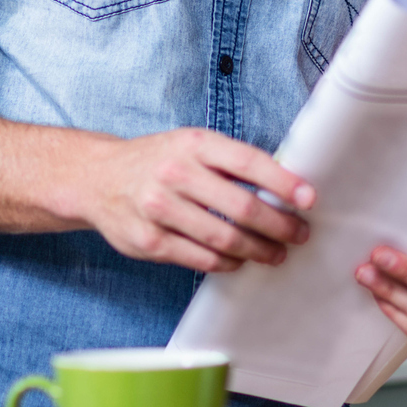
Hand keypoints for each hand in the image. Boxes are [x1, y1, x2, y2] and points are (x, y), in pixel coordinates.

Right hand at [76, 128, 314, 272]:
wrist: (98, 179)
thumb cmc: (156, 161)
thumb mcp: (190, 145)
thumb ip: (229, 161)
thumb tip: (284, 185)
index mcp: (193, 144)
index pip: (249, 163)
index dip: (284, 183)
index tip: (309, 199)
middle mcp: (175, 174)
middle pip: (242, 208)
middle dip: (279, 226)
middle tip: (298, 234)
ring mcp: (160, 209)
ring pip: (225, 239)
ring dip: (258, 250)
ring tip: (276, 253)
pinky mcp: (150, 241)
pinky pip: (201, 259)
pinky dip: (228, 262)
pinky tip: (240, 260)